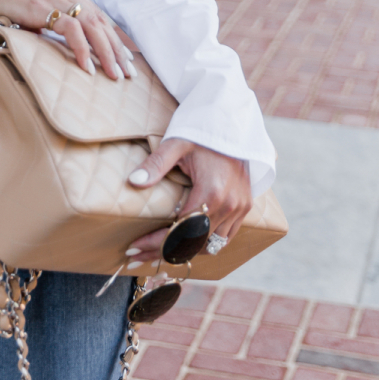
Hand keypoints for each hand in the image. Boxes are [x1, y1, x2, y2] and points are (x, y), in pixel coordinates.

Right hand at [0, 0, 134, 81]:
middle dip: (116, 48)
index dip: (112, 35)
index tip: (124, 56)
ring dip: (106, 52)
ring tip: (114, 75)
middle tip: (127, 72)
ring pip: (92, 25)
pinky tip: (88, 67)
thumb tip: (61, 41)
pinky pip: (71, 29)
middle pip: (100, 20)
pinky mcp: (42, 5)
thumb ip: (48, 17)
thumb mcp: (30, 4)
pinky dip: (82, 49)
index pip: (96, 12)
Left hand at [123, 138, 251, 267]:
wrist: (233, 122)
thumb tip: (133, 182)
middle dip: (163, 253)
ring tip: (157, 254)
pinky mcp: (245, 207)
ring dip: (184, 253)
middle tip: (137, 257)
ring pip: (211, 246)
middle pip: (193, 244)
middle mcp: (229, 205)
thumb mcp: (176, 143)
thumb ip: (155, 164)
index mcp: (211, 192)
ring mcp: (240, 208)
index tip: (134, 248)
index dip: (155, 243)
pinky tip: (185, 245)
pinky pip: (225, 237)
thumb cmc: (202, 131)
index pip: (179, 230)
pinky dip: (205, 244)